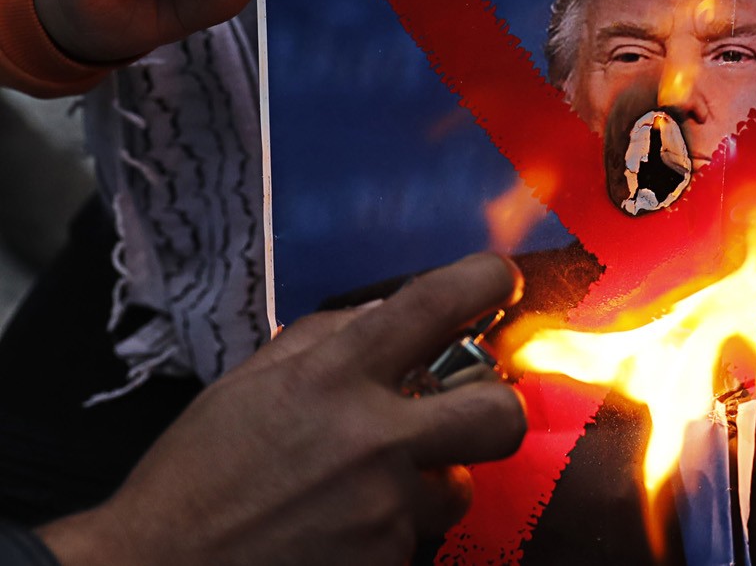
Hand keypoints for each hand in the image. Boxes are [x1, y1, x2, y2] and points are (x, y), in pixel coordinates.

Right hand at [38, 253, 526, 565]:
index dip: (483, 280)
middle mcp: (372, 438)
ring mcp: (385, 509)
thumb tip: (388, 310)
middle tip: (468, 411)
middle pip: (499, 412)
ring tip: (370, 488)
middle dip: (494, 408)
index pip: (435, 305)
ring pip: (459, 486)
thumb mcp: (248, 383)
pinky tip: (341, 529)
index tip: (497, 281)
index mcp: (333, 377)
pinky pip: (418, 537)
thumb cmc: (195, 475)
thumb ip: (324, 338)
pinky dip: (392, 531)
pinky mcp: (386, 563)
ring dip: (430, 482)